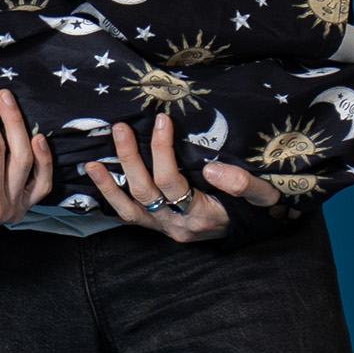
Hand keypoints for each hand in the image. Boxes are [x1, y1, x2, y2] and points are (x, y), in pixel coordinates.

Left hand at [83, 117, 279, 242]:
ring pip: (129, 210)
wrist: (256, 231)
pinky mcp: (157, 227)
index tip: (162, 120)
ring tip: (90, 163)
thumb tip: (213, 167)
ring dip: (109, 185)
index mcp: (201, 216)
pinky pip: (129, 216)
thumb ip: (242, 184)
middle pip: (145, 192)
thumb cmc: (259, 210)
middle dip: (129, 159)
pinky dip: (112, 198)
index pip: (172, 182)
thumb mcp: (264, 196)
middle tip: (120, 128)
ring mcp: (164, 229)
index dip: (162, 151)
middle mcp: (177, 226)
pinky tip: (97, 179)